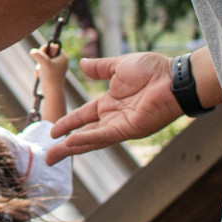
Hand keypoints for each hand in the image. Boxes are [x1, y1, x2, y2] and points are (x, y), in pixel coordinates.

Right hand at [30, 45, 69, 82]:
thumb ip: (38, 55)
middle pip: (47, 52)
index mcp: (62, 57)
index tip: (41, 54)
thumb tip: (32, 51)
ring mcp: (55, 67)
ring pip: (43, 60)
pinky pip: (42, 66)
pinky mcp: (51, 72)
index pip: (53, 46)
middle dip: (40, 58)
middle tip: (39, 63)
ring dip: (39, 64)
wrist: (52, 92)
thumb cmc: (51, 77)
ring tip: (39, 71)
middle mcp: (60, 61)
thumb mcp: (44, 63)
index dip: (45, 49)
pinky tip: (38, 75)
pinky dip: (39, 70)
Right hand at [44, 53, 180, 165]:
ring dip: (72, 148)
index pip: (84, 116)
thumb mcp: (119, 65)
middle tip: (48, 157)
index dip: (68, 123)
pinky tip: (72, 144)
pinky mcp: (129, 129)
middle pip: (84, 134)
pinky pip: (105, 136)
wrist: (174, 77)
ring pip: (91, 140)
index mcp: (110, 102)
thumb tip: (82, 64)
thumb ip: (100, 67)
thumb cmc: (153, 70)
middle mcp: (113, 117)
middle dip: (65, 146)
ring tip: (54, 156)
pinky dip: (88, 140)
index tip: (53, 131)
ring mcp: (121, 125)